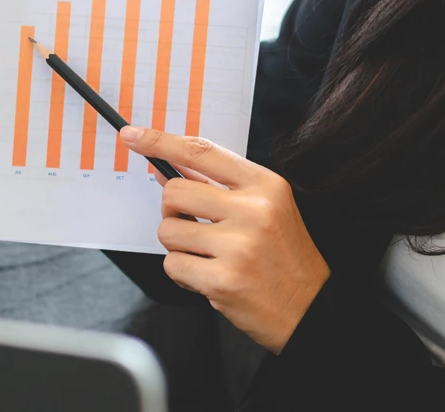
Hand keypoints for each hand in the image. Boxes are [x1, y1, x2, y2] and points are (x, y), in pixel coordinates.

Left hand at [120, 126, 330, 354]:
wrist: (310, 309)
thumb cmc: (284, 258)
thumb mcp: (266, 209)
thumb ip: (219, 187)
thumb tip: (168, 172)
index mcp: (265, 185)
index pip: (202, 152)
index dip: (160, 141)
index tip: (133, 135)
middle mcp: (253, 210)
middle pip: (175, 192)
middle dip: (173, 212)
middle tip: (192, 226)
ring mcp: (238, 245)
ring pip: (169, 231)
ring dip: (179, 247)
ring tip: (208, 257)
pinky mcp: (222, 279)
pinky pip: (173, 265)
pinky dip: (182, 274)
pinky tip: (209, 278)